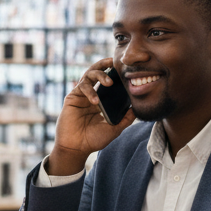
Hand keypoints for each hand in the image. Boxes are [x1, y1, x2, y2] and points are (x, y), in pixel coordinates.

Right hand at [49, 59, 135, 175]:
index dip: (114, 72)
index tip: (124, 67)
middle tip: (114, 62)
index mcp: (101, 100)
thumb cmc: (94, 139)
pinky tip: (96, 101)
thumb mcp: (115, 128)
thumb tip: (137, 108)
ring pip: (89, 75)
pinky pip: (82, 87)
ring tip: (109, 82)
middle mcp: (91, 94)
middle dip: (105, 65)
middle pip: (97, 72)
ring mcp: (81, 95)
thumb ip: (126, 118)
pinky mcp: (72, 97)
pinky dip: (90, 91)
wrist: (77, 148)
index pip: (108, 81)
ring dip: (100, 75)